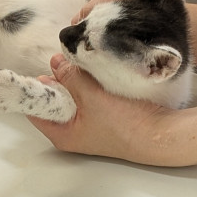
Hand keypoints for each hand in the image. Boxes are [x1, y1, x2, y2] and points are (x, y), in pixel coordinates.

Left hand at [28, 55, 196, 166]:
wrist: (160, 134)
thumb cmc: (125, 125)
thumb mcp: (91, 96)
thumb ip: (70, 77)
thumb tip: (55, 62)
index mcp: (62, 135)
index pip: (37, 111)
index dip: (36, 91)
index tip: (38, 70)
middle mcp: (73, 133)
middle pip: (55, 102)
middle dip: (57, 82)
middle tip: (60, 62)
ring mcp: (89, 126)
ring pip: (73, 98)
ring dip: (74, 82)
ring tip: (77, 64)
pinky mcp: (105, 118)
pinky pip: (89, 98)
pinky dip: (88, 86)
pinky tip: (93, 73)